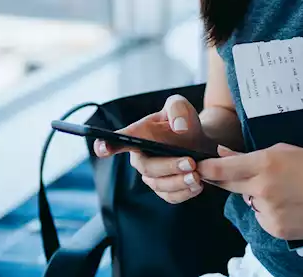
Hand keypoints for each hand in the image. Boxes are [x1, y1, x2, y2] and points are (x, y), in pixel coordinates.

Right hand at [94, 94, 217, 204]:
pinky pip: (171, 197)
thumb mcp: (180, 106)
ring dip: (180, 182)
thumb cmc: (183, 121)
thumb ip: (178, 109)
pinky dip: (185, 192)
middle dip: (169, 167)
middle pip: (147, 168)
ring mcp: (151, 176)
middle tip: (191, 162)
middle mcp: (140, 157)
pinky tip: (198, 184)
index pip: (118, 140)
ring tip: (198, 174)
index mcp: (138, 134)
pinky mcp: (164, 190)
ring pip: (160, 185)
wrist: (200, 139)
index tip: (102, 148)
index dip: (107, 145)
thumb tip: (179, 128)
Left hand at [197, 144, 302, 239]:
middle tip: (238, 174)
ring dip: (256, 197)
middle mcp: (262, 188)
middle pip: (228, 186)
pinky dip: (270, 212)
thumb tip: (222, 154)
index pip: (221, 169)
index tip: (196, 167)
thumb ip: (249, 155)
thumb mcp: (282, 151)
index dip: (205, 169)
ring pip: (249, 203)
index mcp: (264, 163)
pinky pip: (262, 218)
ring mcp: (269, 211)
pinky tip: (290, 206)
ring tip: (284, 191)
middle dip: (225, 180)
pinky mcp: (276, 229)